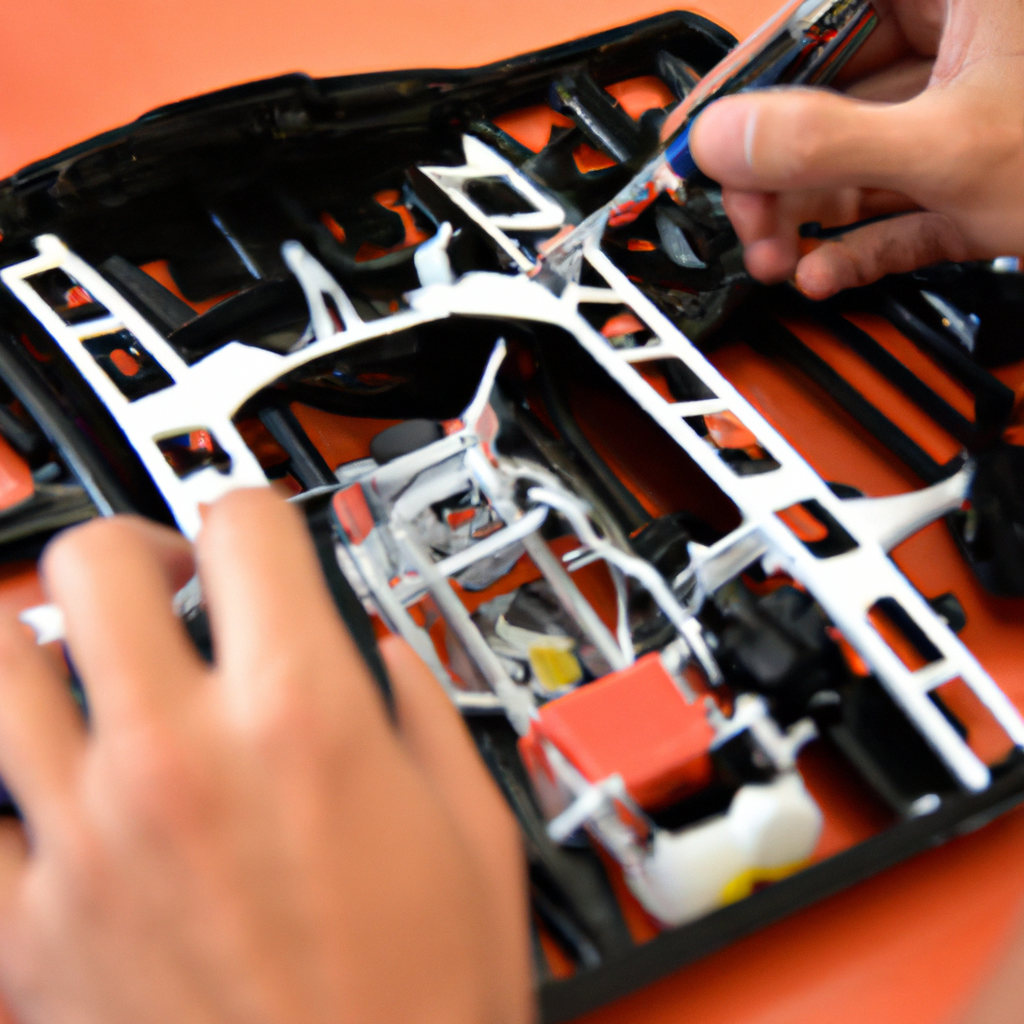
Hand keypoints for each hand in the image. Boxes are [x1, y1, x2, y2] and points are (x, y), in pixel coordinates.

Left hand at [0, 489, 532, 1023]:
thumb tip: (377, 652)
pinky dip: (8, 785)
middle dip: (137, 552)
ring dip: (43, 645)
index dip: (257, 512)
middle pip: (96, 566)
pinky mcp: (27, 932)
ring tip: (94, 668)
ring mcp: (86, 842)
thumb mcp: (472, 824)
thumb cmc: (422, 1002)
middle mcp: (178, 762)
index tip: (260, 538)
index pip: (245, 526)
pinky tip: (62, 795)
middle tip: (169, 585)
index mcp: (300, 720)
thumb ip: (417, 704)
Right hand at [688, 0, 1023, 298]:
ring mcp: (967, 115)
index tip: (701, 127)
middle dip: (779, 173)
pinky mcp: (972, 180)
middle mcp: (961, 42)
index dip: (749, 71)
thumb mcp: (950, 148)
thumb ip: (828, 140)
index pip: (820, 15)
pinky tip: (823, 272)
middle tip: (746, 216)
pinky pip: (895, 206)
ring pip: (857, 159)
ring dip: (806, 221)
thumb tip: (723, 138)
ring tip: (776, 260)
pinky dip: (857, 245)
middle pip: (830, 95)